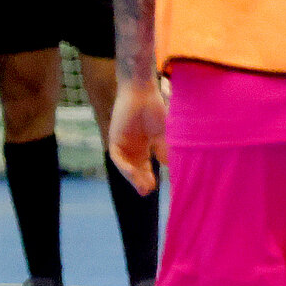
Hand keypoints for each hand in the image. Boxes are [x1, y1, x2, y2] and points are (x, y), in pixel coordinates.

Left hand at [108, 81, 167, 196]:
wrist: (142, 93)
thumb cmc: (155, 109)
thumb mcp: (163, 134)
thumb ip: (164, 150)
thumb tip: (170, 167)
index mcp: (144, 145)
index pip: (144, 166)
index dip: (149, 177)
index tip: (156, 187)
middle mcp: (132, 147)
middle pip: (135, 169)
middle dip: (140, 181)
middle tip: (148, 192)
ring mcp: (122, 144)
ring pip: (125, 166)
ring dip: (133, 177)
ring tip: (143, 188)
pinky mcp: (114, 139)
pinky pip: (117, 158)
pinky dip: (125, 167)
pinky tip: (133, 173)